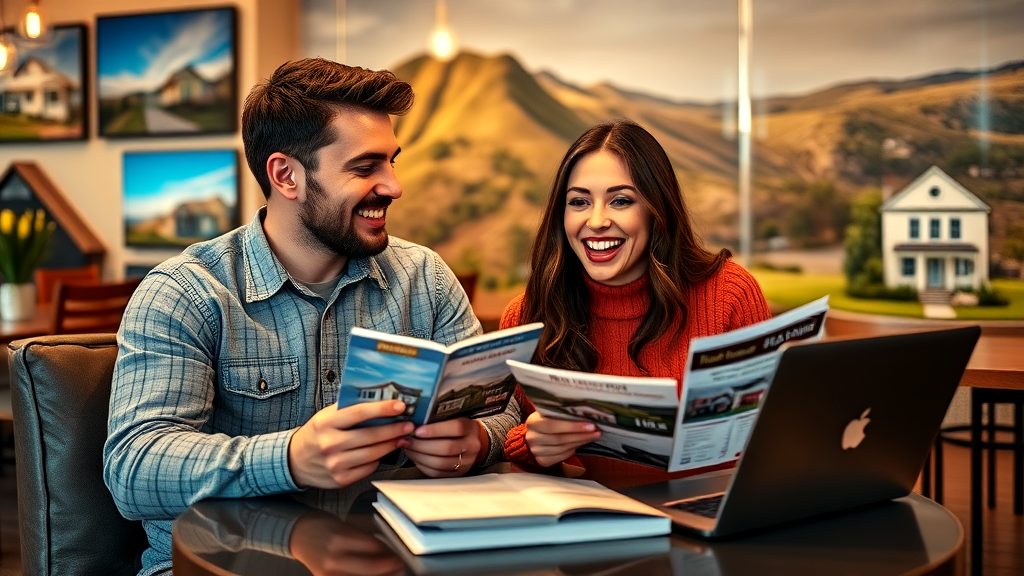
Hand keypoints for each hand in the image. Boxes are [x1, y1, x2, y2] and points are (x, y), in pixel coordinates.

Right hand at [288, 401, 413, 488]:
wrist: (295, 460)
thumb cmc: (317, 433)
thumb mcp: (327, 416)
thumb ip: (349, 409)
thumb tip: (382, 401)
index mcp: (326, 423)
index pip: (359, 413)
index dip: (382, 409)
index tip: (400, 406)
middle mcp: (330, 443)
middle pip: (371, 435)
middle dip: (394, 429)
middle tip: (409, 425)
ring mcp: (335, 463)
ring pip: (373, 453)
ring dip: (391, 445)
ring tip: (402, 438)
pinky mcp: (340, 479)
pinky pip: (368, 468)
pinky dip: (378, 459)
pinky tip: (382, 452)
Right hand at [290, 511, 404, 575]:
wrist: (299, 536)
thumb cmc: (324, 526)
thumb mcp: (346, 523)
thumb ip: (368, 533)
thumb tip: (391, 543)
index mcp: (339, 540)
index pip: (372, 547)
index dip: (390, 550)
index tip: (402, 551)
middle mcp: (333, 560)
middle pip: (370, 568)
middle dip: (390, 567)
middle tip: (402, 564)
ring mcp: (328, 575)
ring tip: (394, 572)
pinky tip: (376, 575)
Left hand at [403, 418, 484, 476]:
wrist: (472, 442)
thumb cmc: (456, 427)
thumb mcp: (454, 417)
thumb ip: (438, 418)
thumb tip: (415, 419)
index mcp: (470, 428)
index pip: (456, 428)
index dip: (435, 430)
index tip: (417, 430)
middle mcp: (471, 446)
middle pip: (446, 448)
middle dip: (422, 444)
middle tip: (407, 440)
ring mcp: (465, 462)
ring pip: (440, 463)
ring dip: (419, 456)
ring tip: (408, 448)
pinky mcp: (457, 473)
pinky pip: (437, 473)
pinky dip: (422, 465)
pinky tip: (415, 457)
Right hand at [524, 411, 599, 467]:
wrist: (533, 436)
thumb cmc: (546, 421)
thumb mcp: (549, 413)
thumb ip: (562, 413)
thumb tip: (585, 412)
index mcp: (533, 422)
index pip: (553, 425)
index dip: (572, 426)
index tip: (590, 425)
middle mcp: (532, 437)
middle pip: (559, 439)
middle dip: (580, 435)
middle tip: (596, 431)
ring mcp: (536, 451)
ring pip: (562, 448)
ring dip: (580, 443)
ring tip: (592, 437)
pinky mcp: (542, 461)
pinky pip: (561, 457)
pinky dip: (572, 450)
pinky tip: (581, 444)